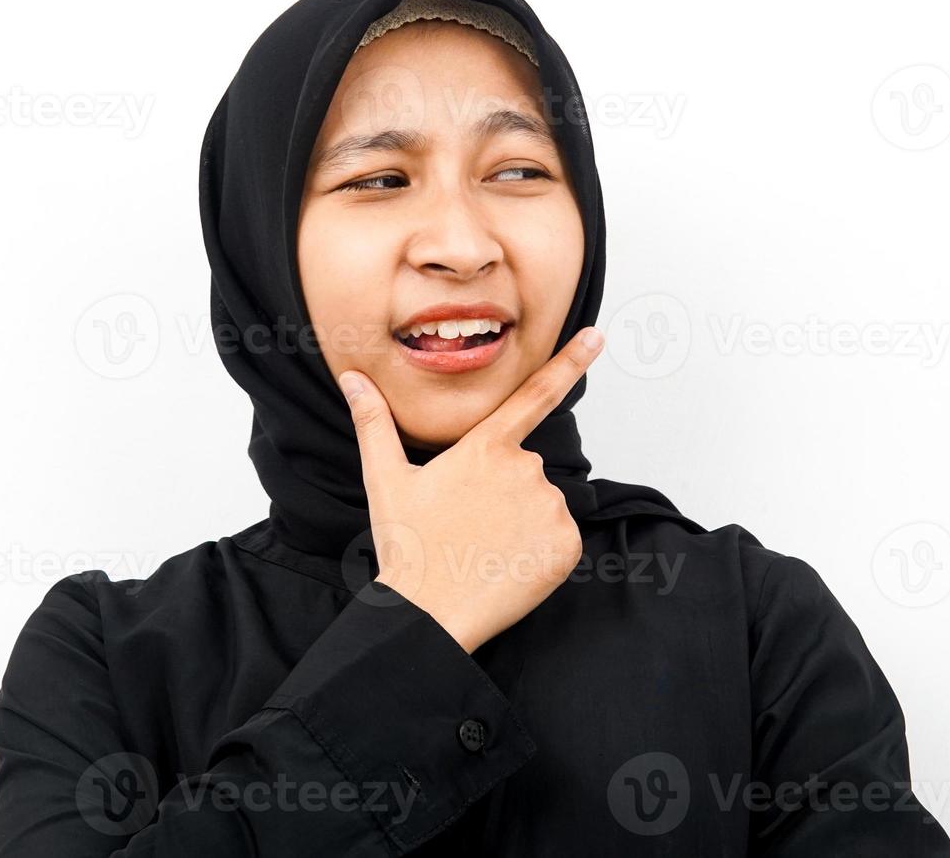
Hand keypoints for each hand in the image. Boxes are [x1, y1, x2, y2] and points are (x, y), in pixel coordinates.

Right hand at [338, 326, 605, 653]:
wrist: (430, 613)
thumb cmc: (407, 546)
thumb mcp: (385, 479)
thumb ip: (373, 422)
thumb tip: (351, 378)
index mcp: (485, 448)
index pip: (535, 395)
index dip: (570, 362)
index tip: (598, 336)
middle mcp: (525, 470)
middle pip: (524, 468)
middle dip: (502, 490)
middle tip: (466, 525)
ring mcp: (549, 508)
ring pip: (541, 504)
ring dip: (520, 521)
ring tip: (483, 549)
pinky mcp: (566, 545)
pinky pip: (559, 539)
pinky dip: (539, 551)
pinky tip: (507, 566)